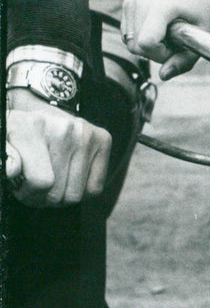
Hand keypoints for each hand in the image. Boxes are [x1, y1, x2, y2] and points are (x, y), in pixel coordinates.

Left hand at [6, 91, 111, 205]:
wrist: (39, 109)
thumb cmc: (18, 135)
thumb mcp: (2, 145)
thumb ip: (6, 158)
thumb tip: (13, 170)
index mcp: (31, 128)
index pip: (40, 181)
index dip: (27, 194)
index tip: (21, 188)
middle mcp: (63, 129)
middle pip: (58, 193)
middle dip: (43, 198)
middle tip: (36, 188)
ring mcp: (85, 134)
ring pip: (76, 195)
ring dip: (61, 196)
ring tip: (52, 183)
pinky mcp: (102, 139)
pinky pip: (94, 188)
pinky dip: (82, 190)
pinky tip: (70, 177)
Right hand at [121, 0, 209, 79]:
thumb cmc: (200, 12)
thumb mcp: (201, 37)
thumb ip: (184, 60)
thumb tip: (163, 76)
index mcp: (163, 5)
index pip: (146, 43)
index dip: (160, 54)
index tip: (176, 47)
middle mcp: (143, 1)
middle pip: (136, 46)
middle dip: (155, 52)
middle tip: (174, 41)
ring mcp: (133, 1)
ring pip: (129, 43)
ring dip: (148, 46)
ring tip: (166, 33)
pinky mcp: (128, 3)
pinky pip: (127, 35)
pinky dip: (141, 38)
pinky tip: (156, 29)